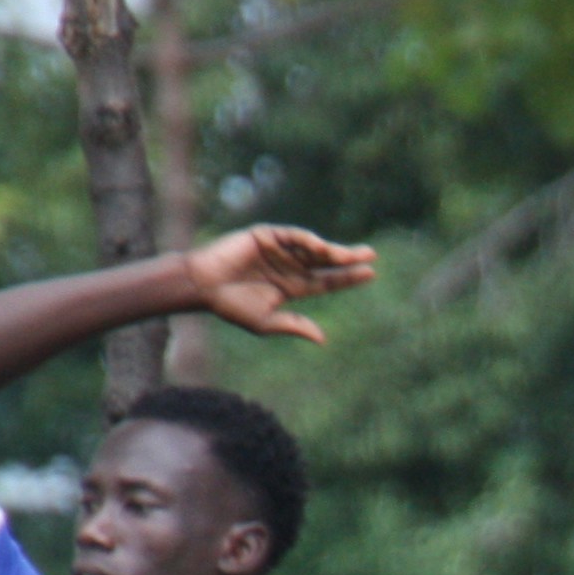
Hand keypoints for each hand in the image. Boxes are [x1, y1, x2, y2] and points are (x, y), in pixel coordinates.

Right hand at [184, 226, 374, 342]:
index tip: (371, 274)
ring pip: (312, 248)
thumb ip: (294, 326)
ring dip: (331, 250)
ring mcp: (278, 250)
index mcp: (293, 286)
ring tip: (350, 254)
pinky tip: (321, 247)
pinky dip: (306, 239)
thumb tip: (323, 339)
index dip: (348, 277)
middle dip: (348, 258)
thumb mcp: (266, 322)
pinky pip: (291, 235)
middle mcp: (289, 266)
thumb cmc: (230, 306)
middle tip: (371, 255)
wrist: (202, 287)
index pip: (327, 281)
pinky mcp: (265, 236)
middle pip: (325, 261)